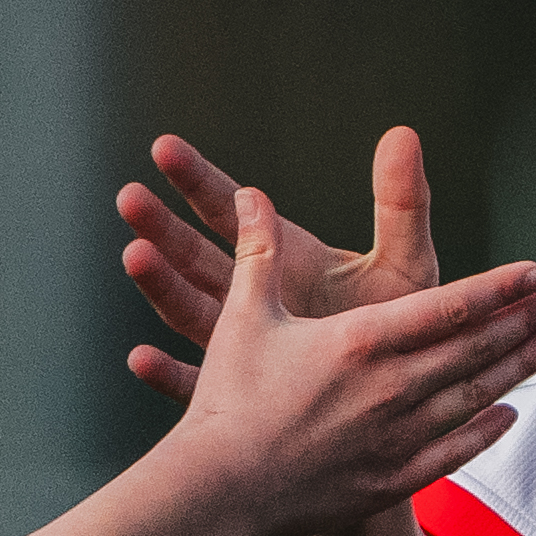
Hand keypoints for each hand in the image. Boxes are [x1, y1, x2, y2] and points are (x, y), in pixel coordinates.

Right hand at [121, 126, 429, 400]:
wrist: (405, 402)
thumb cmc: (400, 328)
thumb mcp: (403, 263)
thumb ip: (402, 203)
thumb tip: (403, 132)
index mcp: (287, 259)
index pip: (232, 210)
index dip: (197, 179)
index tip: (163, 148)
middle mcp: (259, 300)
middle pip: (197, 257)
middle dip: (162, 226)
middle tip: (129, 197)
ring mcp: (251, 350)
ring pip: (192, 313)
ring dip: (161, 286)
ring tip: (134, 255)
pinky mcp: (251, 398)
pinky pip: (200, 386)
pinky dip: (169, 375)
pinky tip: (140, 361)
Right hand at [161, 177, 535, 535]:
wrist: (219, 489)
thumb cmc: (229, 400)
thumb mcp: (245, 317)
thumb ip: (258, 253)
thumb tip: (251, 195)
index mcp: (362, 343)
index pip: (450, 308)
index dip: (499, 288)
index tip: (535, 274)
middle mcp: (391, 389)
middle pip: (476, 350)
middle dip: (523, 321)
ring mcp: (396, 438)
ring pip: (474, 398)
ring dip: (519, 369)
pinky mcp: (390, 479)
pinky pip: (453, 452)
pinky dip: (485, 431)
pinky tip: (509, 414)